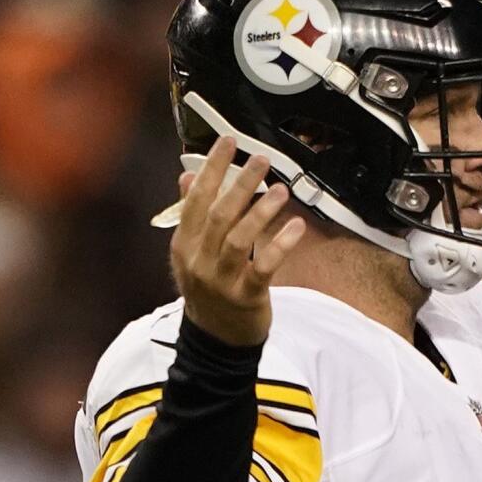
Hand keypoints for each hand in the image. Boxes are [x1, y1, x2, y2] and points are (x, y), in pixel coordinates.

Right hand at [170, 137, 305, 345]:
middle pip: (219, 215)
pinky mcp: (246, 296)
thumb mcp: (191, 252)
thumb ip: (191, 214)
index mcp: (184, 244)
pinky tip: (296, 226)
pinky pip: (264, 267)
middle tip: (261, 159)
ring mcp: (221, 280)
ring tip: (281, 189)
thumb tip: (187, 177)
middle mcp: (199, 260)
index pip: (196, 199)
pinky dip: (280, 245)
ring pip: (239, 239)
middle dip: (240, 184)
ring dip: (261, 211)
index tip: (228, 143)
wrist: (215, 339)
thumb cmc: (207, 289)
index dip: (212, 169)